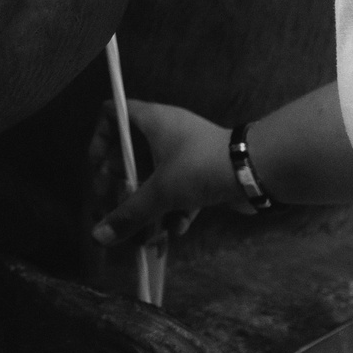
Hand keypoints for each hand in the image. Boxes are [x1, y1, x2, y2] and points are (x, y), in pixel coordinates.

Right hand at [92, 99, 242, 246]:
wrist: (255, 172)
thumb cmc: (198, 168)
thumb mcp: (160, 193)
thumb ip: (128, 215)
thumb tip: (97, 237)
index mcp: (151, 121)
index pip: (113, 114)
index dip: (99, 139)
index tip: (97, 168)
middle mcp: (167, 131)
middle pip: (132, 153)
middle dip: (122, 186)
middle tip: (113, 207)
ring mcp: (188, 152)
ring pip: (157, 176)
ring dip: (149, 206)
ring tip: (144, 234)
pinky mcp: (205, 171)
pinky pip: (181, 189)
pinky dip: (175, 209)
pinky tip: (174, 232)